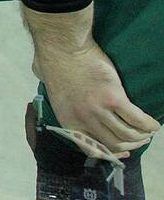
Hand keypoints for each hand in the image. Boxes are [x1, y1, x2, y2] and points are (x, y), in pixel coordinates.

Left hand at [30, 14, 158, 157]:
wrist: (62, 46)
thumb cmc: (53, 59)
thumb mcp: (47, 85)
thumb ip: (54, 91)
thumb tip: (48, 80)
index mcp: (67, 120)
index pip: (90, 148)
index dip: (109, 153)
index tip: (121, 151)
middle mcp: (83, 120)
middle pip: (113, 143)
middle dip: (130, 146)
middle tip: (140, 139)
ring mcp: (98, 110)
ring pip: (126, 134)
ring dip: (141, 136)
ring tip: (147, 132)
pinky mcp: (114, 98)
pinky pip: (136, 119)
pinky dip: (147, 124)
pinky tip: (153, 125)